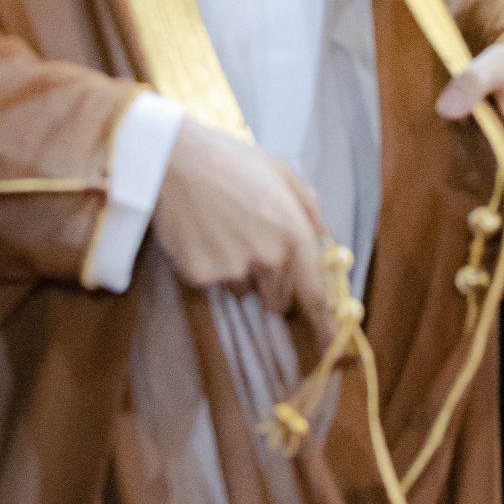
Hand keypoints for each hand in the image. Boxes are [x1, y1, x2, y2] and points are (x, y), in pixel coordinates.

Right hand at [153, 119, 335, 343]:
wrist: (174, 158)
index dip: (324, 324)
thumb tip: (324, 233)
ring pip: (243, 290)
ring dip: (238, 273)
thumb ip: (308, 203)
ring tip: (219, 231)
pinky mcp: (201, 275)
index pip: (314, 293)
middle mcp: (269, 257)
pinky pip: (212, 284)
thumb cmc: (229, 159)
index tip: (330, 344)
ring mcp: (234, 269)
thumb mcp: (279, 169)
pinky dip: (208, 267)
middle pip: (277, 299)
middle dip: (270, 287)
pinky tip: (199, 234)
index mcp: (293, 233)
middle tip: (251, 252)